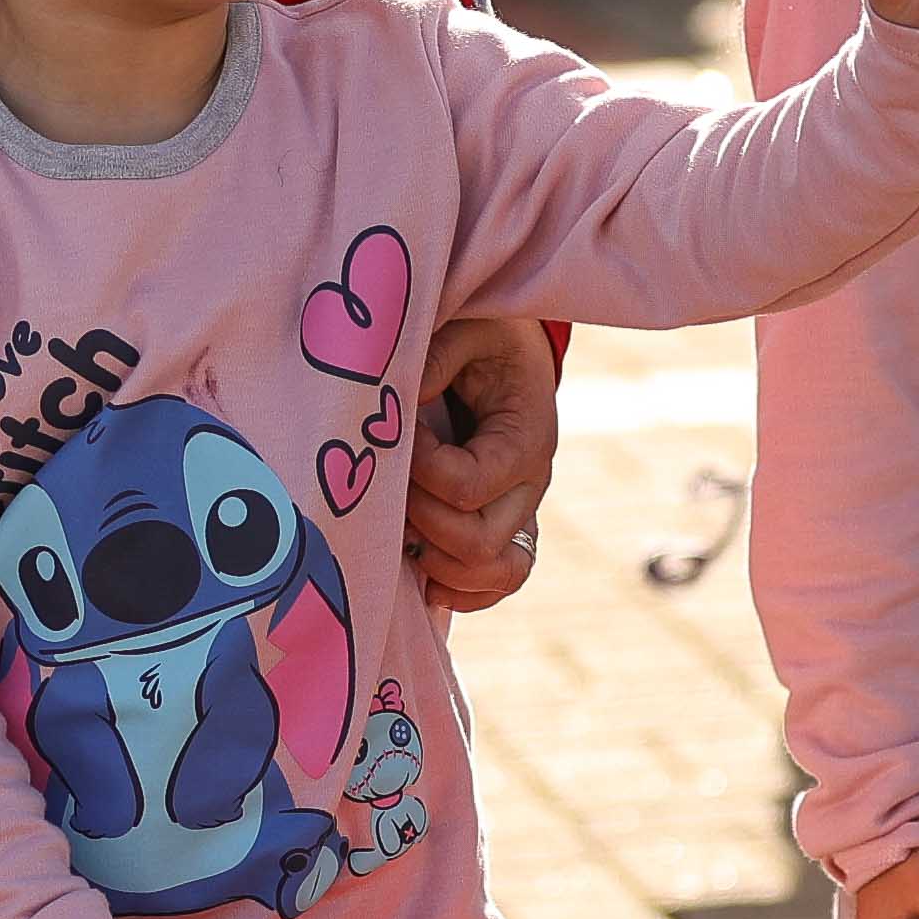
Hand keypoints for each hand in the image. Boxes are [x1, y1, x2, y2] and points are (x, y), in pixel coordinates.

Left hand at [403, 312, 558, 611]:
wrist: (512, 343)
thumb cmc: (485, 332)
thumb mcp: (463, 329)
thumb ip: (431, 361)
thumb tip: (392, 405)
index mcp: (524, 437)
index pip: (467, 486)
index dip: (420, 471)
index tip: (396, 434)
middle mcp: (529, 484)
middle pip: (479, 542)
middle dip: (421, 520)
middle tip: (389, 486)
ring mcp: (520, 511)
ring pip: (494, 572)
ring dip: (438, 563)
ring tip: (401, 530)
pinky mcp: (507, 524)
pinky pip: (498, 581)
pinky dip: (461, 589)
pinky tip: (421, 576)